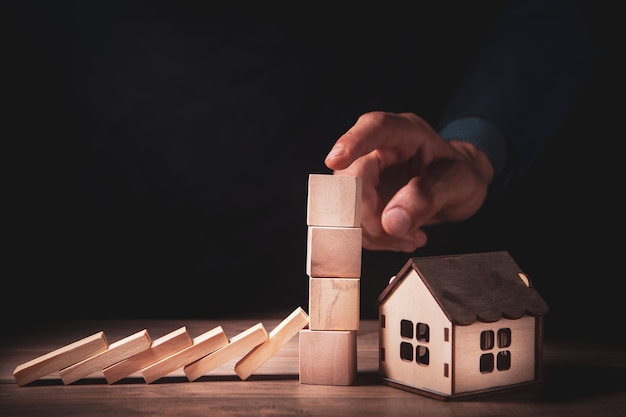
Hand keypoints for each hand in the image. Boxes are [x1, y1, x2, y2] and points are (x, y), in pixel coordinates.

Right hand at [324, 111, 493, 251]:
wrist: (458, 189)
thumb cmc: (460, 176)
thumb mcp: (460, 183)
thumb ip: (429, 196)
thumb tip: (392, 221)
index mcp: (404, 132)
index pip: (373, 128)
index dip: (352, 142)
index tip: (336, 160)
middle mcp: (378, 149)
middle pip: (352, 177)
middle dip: (370, 215)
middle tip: (403, 234)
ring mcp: (366, 174)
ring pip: (346, 205)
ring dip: (373, 233)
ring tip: (409, 237)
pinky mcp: (361, 199)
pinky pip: (353, 222)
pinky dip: (373, 239)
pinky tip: (399, 238)